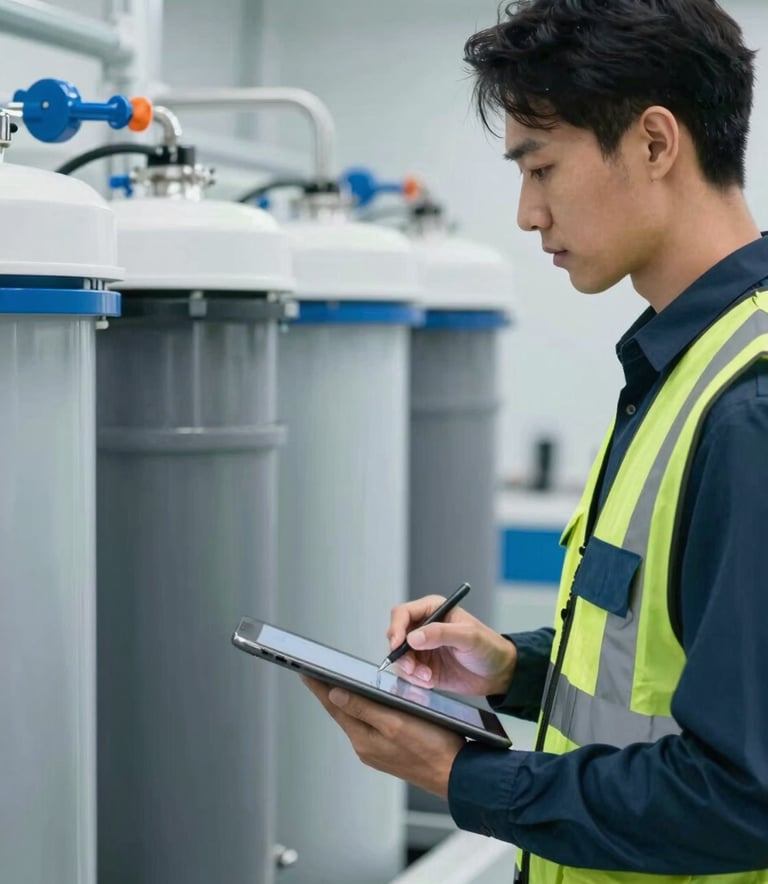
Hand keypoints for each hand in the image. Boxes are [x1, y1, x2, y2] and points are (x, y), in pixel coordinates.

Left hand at [302, 676, 464, 796]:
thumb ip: (364, 708)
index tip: (305, 672)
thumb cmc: (432, 748)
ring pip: (356, 719)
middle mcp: (366, 746)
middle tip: (317, 674)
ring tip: (336, 685)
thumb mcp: (396, 722)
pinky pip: (370, 727)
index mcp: (364, 738)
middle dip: (330, 693)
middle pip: (342, 712)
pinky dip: (364, 712)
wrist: (456, 774)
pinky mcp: (389, 751)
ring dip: (347, 702)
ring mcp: (376, 750)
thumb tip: (336, 695)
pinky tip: (367, 705)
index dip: (319, 687)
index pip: (335, 706)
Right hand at [387, 595, 516, 695]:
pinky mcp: (424, 667)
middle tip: (412, 667)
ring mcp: (423, 648)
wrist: (499, 674)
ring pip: (400, 657)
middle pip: (396, 636)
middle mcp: (424, 627)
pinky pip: (408, 673)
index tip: (397, 644)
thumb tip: (413, 638)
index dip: (396, 627)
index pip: (403, 613)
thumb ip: (441, 633)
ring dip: (409, 669)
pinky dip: (415, 679)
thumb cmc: (489, 647)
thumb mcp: (468, 636)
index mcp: (433, 610)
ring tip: (427, 677)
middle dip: (400, 653)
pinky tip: (430, 681)